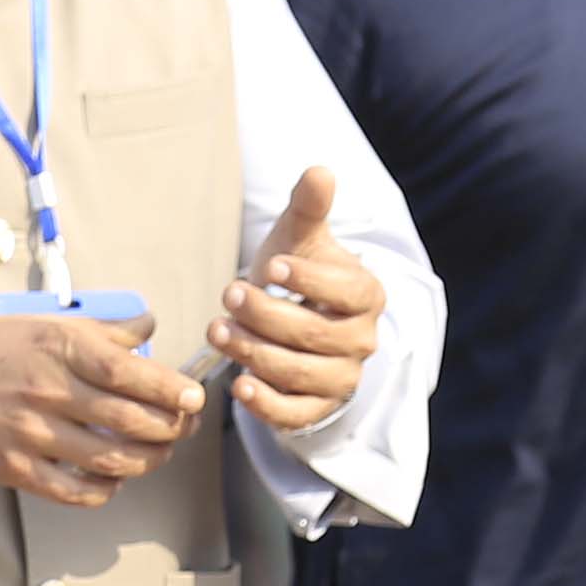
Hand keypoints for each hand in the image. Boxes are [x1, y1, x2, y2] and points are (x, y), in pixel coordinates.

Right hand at [0, 310, 202, 508]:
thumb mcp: (43, 324)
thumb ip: (101, 331)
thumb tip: (147, 327)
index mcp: (60, 350)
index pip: (132, 373)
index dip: (172, 390)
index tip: (194, 397)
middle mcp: (50, 392)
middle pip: (132, 420)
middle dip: (172, 427)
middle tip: (186, 425)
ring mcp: (34, 435)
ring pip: (114, 459)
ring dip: (149, 460)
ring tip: (159, 451)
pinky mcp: (19, 470)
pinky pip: (78, 490)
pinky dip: (107, 487)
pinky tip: (115, 476)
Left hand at [212, 169, 384, 435]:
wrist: (295, 320)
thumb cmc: (296, 274)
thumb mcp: (300, 238)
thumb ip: (309, 207)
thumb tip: (319, 170)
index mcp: (366, 295)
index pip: (344, 291)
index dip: (307, 280)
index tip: (270, 267)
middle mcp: (362, 341)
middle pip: (313, 334)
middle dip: (266, 315)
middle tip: (228, 295)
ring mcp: (342, 379)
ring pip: (299, 373)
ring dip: (254, 353)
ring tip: (218, 330)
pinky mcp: (317, 410)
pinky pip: (294, 414)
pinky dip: (266, 403)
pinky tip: (238, 385)